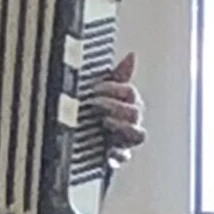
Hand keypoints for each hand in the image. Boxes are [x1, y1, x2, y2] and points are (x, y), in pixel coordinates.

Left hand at [94, 52, 145, 169]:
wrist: (73, 140)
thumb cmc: (90, 111)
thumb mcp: (99, 91)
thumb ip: (116, 76)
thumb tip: (132, 56)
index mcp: (125, 103)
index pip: (129, 93)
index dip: (114, 89)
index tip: (95, 88)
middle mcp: (129, 121)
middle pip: (136, 112)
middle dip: (115, 105)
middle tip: (95, 103)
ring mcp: (124, 140)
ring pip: (139, 135)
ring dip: (123, 126)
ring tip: (105, 122)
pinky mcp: (115, 157)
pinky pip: (124, 158)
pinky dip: (117, 155)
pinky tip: (107, 151)